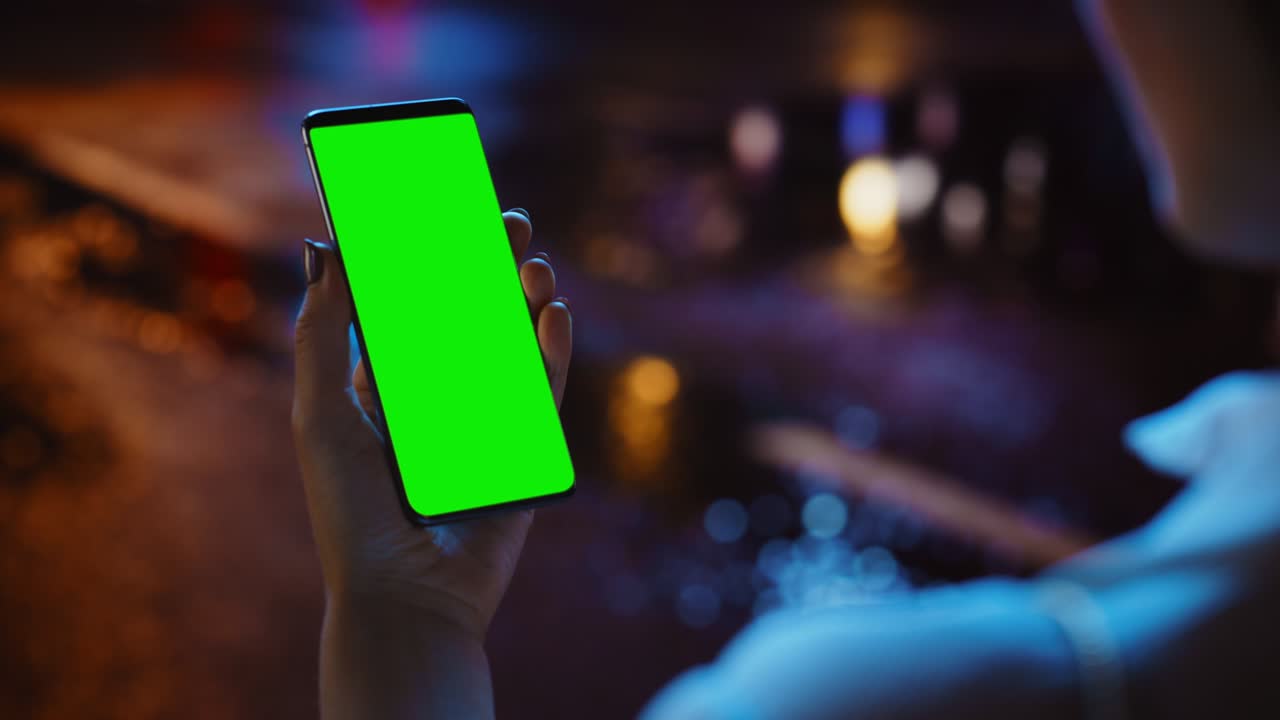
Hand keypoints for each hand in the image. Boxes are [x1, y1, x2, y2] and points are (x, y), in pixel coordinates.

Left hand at [292, 209, 571, 640]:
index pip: (414, 309)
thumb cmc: (351, 509)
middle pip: (471, 317)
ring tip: (533, 259)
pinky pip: (544, 392)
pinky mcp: (524, 452)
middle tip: (509, 219)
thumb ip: (323, 334)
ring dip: (524, 299)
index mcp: (385, 391)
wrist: (404, 595)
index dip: (431, 260)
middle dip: (489, 267)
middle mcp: (438, 402)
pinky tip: (553, 312)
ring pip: (513, 346)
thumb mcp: (320, 413)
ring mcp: (484, 426)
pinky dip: (552, 350)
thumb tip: (330, 252)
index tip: (445, 211)